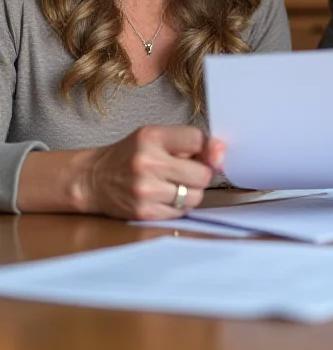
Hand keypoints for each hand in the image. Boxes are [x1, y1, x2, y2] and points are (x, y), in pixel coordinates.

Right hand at [78, 125, 224, 219]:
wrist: (93, 179)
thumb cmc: (129, 155)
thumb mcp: (155, 136)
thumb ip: (188, 142)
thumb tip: (221, 155)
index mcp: (152, 136)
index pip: (199, 140)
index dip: (207, 149)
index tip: (204, 153)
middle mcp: (148, 162)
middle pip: (202, 174)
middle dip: (200, 174)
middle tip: (187, 172)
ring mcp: (145, 190)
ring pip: (195, 196)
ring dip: (191, 192)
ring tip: (174, 185)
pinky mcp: (144, 212)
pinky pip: (180, 212)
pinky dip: (178, 206)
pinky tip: (164, 197)